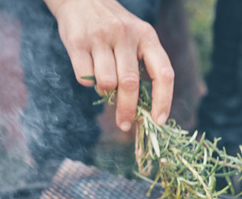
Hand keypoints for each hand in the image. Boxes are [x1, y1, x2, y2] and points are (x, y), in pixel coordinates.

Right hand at [45, 0, 173, 130]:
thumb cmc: (115, 29)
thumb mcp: (136, 39)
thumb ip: (143, 67)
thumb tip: (144, 111)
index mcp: (147, 36)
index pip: (163, 73)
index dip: (163, 101)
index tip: (158, 121)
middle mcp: (126, 34)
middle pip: (130, 84)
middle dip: (127, 110)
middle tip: (124, 125)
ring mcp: (100, 36)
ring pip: (106, 83)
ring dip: (105, 92)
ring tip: (105, 84)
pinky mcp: (77, 41)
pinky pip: (84, 77)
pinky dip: (87, 82)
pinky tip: (89, 70)